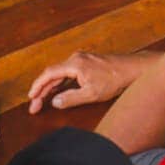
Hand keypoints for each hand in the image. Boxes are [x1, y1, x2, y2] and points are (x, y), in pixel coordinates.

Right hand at [27, 51, 143, 112]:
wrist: (133, 70)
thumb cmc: (114, 80)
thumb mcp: (92, 94)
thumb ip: (71, 98)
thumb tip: (54, 102)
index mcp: (74, 63)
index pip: (49, 74)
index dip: (37, 86)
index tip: (31, 98)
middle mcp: (76, 58)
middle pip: (52, 74)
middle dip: (41, 91)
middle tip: (34, 106)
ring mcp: (82, 60)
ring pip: (60, 74)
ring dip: (50, 88)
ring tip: (41, 102)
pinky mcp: (87, 64)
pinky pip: (68, 74)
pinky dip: (60, 84)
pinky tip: (57, 93)